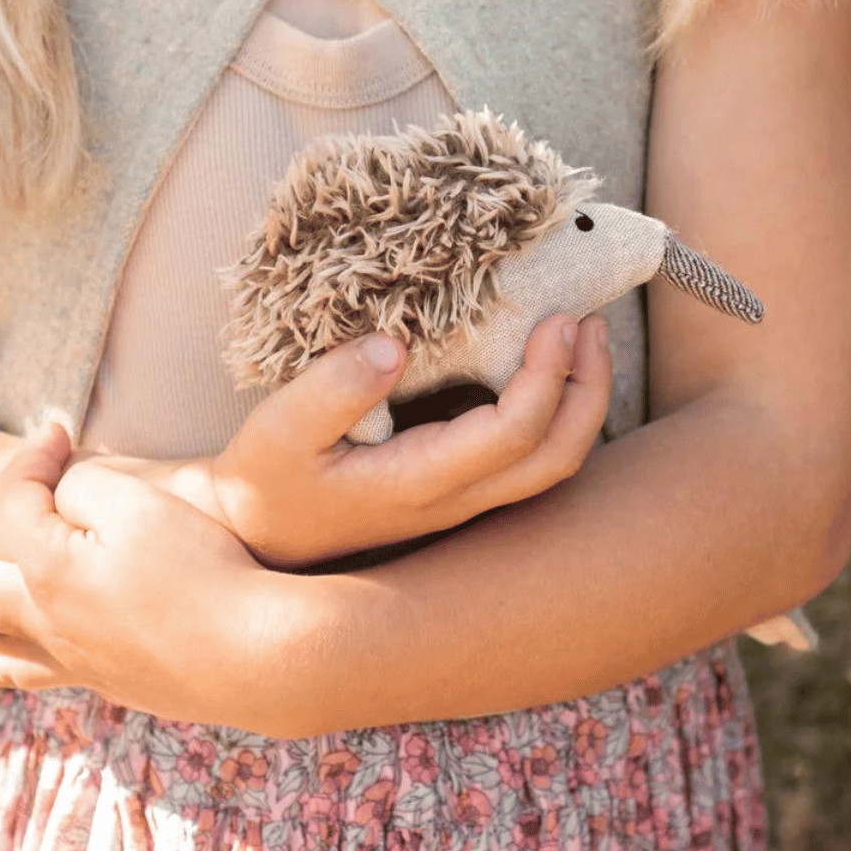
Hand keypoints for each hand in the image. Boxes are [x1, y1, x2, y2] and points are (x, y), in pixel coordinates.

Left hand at [0, 426, 289, 723]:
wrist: (259, 656)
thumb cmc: (201, 572)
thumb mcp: (138, 504)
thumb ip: (81, 488)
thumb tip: (58, 490)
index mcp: (45, 572)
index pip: (14, 502)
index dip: (30, 458)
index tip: (57, 429)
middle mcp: (47, 623)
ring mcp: (80, 663)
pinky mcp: (118, 684)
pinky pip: (39, 677)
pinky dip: (7, 668)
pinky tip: (17, 665)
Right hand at [160, 312, 611, 567]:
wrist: (261, 533)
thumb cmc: (269, 480)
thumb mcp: (279, 431)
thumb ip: (332, 388)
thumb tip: (395, 344)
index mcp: (418, 482)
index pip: (512, 435)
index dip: (547, 376)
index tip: (557, 318)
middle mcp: (455, 499)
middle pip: (558, 458)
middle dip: (588, 389)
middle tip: (588, 321)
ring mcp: (462, 500)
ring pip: (553, 465)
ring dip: (580, 401)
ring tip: (581, 336)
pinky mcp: (459, 489)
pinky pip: (530, 458)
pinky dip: (556, 411)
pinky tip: (546, 366)